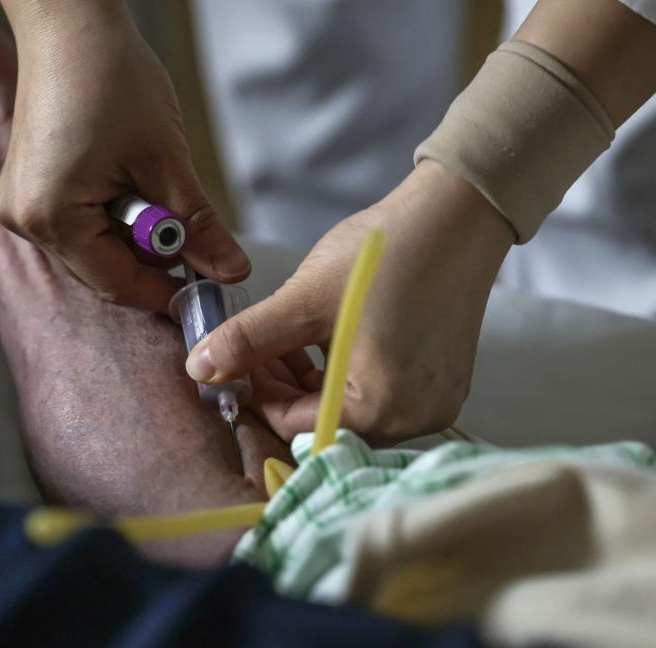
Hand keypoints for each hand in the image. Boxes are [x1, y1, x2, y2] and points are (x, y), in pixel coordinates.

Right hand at [0, 0, 248, 312]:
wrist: (70, 23)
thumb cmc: (110, 77)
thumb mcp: (166, 161)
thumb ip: (198, 226)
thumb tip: (231, 272)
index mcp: (50, 217)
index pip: (116, 284)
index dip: (165, 292)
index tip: (205, 291)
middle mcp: (23, 219)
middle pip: (102, 269)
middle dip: (151, 258)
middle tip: (192, 235)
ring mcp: (21, 203)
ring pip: (93, 247)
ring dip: (134, 234)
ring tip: (156, 186)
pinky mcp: (28, 188)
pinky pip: (78, 223)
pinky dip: (113, 216)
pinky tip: (131, 181)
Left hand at [187, 162, 513, 444]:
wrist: (457, 214)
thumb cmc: (384, 254)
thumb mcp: (303, 300)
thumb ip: (248, 341)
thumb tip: (199, 369)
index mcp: (381, 408)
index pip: (297, 425)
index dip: (257, 395)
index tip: (233, 364)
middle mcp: (415, 419)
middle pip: (326, 420)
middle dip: (284, 387)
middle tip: (256, 347)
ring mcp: (435, 402)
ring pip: (352, 406)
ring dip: (313, 379)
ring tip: (289, 336)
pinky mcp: (445, 382)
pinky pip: (383, 392)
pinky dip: (349, 372)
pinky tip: (329, 337)